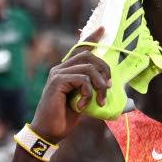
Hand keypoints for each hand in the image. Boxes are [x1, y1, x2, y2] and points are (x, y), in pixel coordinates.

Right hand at [29, 26, 110, 143]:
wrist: (49, 132)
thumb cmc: (65, 118)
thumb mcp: (84, 102)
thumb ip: (92, 90)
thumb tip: (112, 87)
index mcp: (66, 70)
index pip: (80, 49)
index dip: (92, 38)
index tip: (104, 29)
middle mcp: (60, 68)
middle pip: (88, 56)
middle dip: (104, 69)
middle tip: (109, 87)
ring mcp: (57, 74)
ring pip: (88, 68)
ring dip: (100, 86)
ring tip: (99, 101)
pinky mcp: (57, 82)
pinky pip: (82, 79)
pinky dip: (88, 93)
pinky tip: (83, 106)